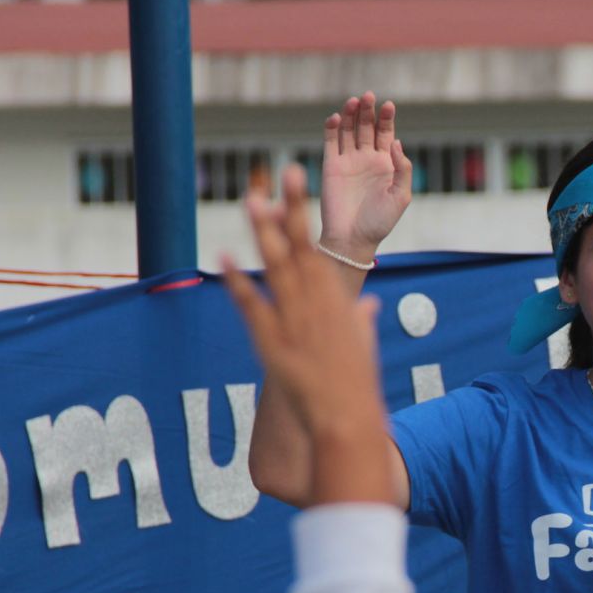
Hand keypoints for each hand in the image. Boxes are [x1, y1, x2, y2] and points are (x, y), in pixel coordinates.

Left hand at [224, 167, 393, 503]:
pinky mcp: (272, 341)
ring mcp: (293, 320)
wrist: (346, 418)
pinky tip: (223, 257)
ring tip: (253, 203)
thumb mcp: (365, 348)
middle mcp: (316, 304)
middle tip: (281, 174)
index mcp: (336, 302)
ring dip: (264, 234)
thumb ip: (363, 323)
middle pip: (300, 248)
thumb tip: (369, 308)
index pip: (318, 249)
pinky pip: (251, 305)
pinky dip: (237, 281)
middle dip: (290, 210)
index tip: (295, 185)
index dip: (304, 216)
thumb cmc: (358, 386)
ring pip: (277, 268)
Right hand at [317, 91, 412, 262]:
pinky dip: (332, 128)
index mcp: (386, 164)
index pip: (386, 134)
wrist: (353, 239)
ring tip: (353, 101)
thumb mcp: (401, 196)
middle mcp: (366, 159)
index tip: (388, 105)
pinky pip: (331, 142)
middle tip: (368, 96)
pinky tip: (336, 118)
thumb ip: (402, 168)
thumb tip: (395, 141)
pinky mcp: (331, 166)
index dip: (387, 118)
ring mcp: (348, 161)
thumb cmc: (380, 222)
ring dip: (350, 114)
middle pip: (366, 127)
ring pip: (348, 130)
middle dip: (368, 111)